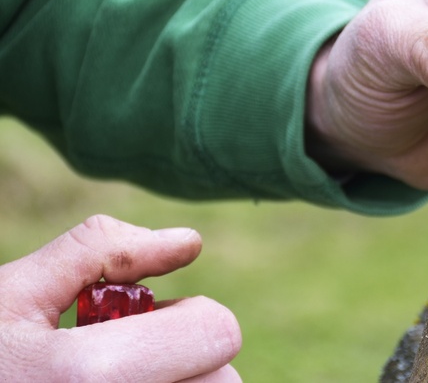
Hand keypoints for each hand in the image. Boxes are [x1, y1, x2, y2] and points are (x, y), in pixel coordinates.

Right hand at [0, 215, 241, 381]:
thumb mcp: (8, 296)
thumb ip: (98, 254)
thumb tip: (188, 241)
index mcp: (92, 376)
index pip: (217, 331)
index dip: (189, 315)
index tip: (145, 322)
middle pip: (224, 381)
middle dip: (189, 359)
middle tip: (130, 360)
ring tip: (120, 382)